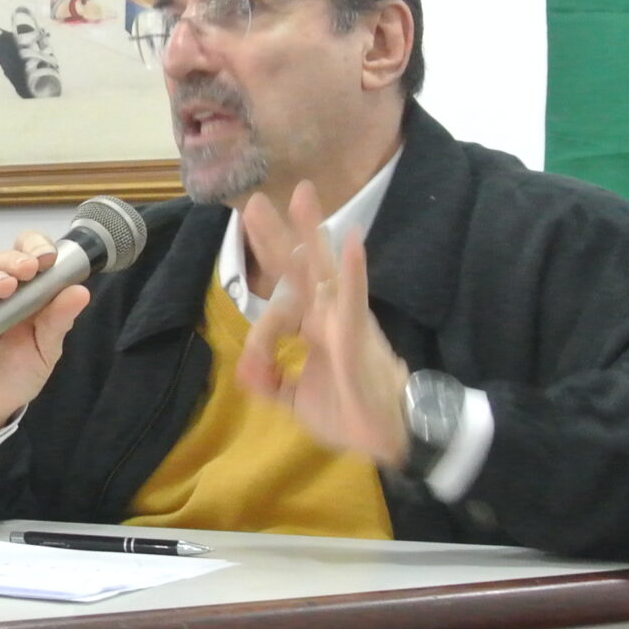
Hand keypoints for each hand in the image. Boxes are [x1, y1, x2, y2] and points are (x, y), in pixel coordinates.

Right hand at [0, 233, 91, 443]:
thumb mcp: (45, 350)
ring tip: (6, 286)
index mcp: (23, 292)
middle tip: (30, 269)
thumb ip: (59, 321)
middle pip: (0, 261)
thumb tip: (81, 290)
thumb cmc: (16, 374)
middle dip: (15, 260)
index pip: (26, 254)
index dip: (36, 247)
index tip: (48, 257)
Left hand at [235, 181, 411, 466]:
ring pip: (324, 268)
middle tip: (254, 201)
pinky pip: (355, 297)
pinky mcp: (358, 331)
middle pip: (298, 268)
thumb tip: (244, 370)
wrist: (385, 435)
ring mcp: (344, 317)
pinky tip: (353, 240)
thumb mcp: (296, 399)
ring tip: (301, 194)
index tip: (255, 367)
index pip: (279, 310)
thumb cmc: (348, 411)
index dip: (260, 337)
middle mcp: (328, 313)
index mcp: (314, 326)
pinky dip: (354, 269)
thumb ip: (269, 382)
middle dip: (276, 236)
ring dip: (311, 231)